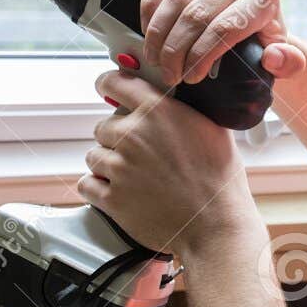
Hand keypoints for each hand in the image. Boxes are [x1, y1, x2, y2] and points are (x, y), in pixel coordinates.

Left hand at [79, 69, 262, 254]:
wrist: (216, 224)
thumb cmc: (219, 180)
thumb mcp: (211, 129)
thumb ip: (183, 110)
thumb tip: (170, 99)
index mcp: (158, 110)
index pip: (114, 82)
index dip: (107, 85)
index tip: (106, 89)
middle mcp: (134, 135)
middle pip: (103, 126)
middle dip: (116, 139)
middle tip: (140, 155)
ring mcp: (119, 167)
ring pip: (94, 156)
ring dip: (108, 165)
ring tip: (134, 177)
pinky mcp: (111, 198)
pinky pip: (87, 184)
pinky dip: (97, 188)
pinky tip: (118, 191)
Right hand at [141, 0, 306, 85]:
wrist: (252, 15)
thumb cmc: (263, 40)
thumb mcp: (281, 58)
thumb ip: (287, 63)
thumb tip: (273, 58)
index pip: (226, 28)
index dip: (202, 56)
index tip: (190, 78)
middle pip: (198, 15)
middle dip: (176, 51)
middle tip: (168, 74)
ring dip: (159, 33)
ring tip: (155, 58)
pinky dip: (150, 4)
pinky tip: (148, 28)